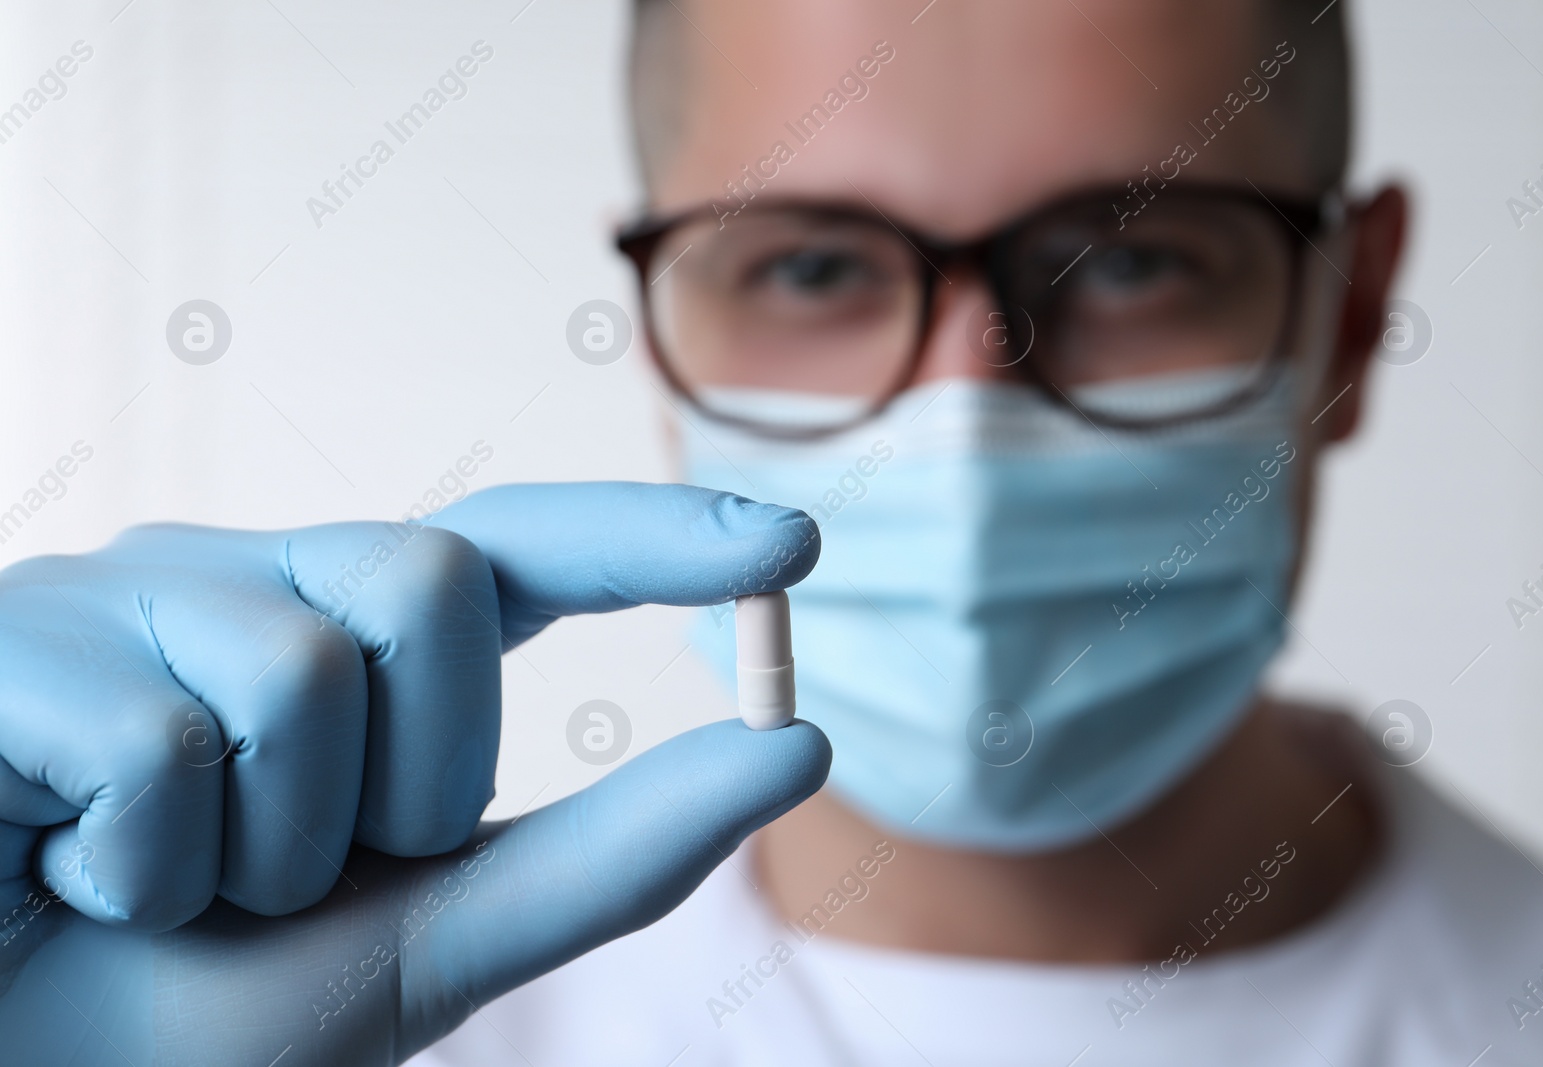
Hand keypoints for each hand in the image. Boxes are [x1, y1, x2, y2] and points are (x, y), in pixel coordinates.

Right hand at [0, 482, 827, 1064]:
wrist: (11, 1062)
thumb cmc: (191, 1011)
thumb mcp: (428, 934)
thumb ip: (607, 849)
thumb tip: (794, 748)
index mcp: (336, 633)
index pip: (519, 549)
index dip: (654, 537)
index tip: (792, 544)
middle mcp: (238, 578)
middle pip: (435, 582)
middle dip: (412, 773)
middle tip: (289, 876)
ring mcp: (120, 594)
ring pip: (307, 669)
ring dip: (270, 848)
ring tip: (167, 894)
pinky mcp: (16, 644)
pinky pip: (164, 747)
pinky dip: (146, 876)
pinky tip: (68, 884)